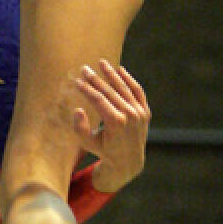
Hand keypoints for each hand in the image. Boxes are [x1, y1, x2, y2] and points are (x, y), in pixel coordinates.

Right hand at [70, 61, 150, 193]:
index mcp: (116, 123)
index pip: (98, 99)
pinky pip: (137, 91)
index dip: (86, 89)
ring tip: (101, 62)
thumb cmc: (104, 150)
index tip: (76, 81)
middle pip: (110, 91)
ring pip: (124, 88)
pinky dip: (129, 80)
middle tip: (84, 68)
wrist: (128, 160)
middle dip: (95, 79)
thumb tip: (78, 110)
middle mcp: (130, 115)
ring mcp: (140, 113)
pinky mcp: (146, 111)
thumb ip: (80, 129)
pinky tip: (120, 69)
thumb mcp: (88, 144)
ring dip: (112, 74)